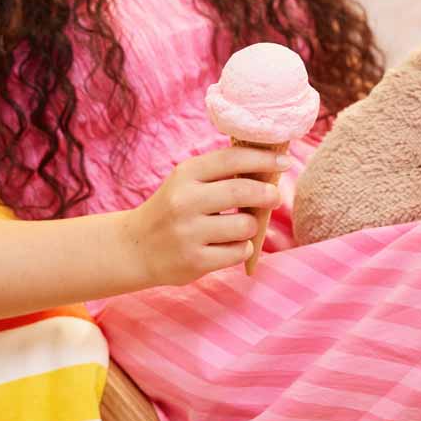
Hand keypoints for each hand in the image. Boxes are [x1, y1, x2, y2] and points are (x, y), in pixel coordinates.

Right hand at [125, 145, 288, 286]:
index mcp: (185, 174)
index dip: (263, 158)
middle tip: (275, 195)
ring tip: (241, 226)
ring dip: (251, 225)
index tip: (284, 160)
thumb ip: (220, 173)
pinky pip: (238, 252)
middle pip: (242, 191)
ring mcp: (188, 233)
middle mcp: (185, 201)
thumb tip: (268, 165)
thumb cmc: (172, 209)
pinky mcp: (194, 262)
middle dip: (267, 193)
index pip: (232, 159)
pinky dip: (241, 248)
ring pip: (244, 225)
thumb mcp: (187, 182)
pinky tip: (229, 246)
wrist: (135, 247)